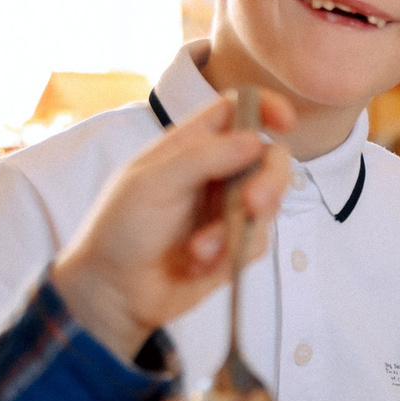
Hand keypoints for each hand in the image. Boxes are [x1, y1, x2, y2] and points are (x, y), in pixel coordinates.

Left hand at [52, 90, 292, 358]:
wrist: (114, 292)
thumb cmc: (120, 230)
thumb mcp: (150, 184)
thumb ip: (203, 158)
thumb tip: (257, 140)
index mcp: (191, 146)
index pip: (238, 110)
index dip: (265, 107)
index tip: (285, 123)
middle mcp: (217, 173)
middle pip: (269, 157)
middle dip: (270, 179)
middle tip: (254, 204)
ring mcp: (229, 210)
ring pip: (270, 202)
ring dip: (238, 228)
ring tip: (200, 250)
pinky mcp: (237, 246)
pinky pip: (259, 241)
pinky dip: (232, 253)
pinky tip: (199, 265)